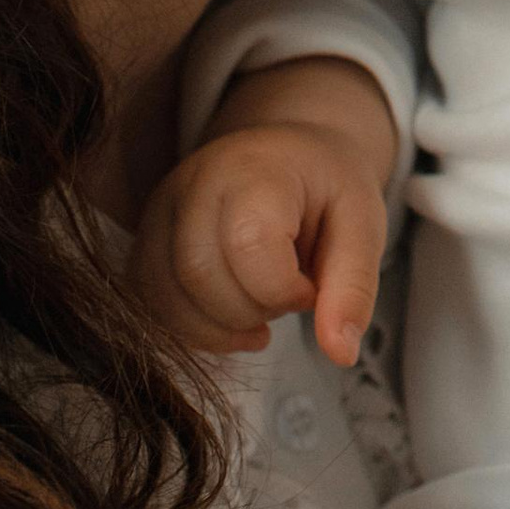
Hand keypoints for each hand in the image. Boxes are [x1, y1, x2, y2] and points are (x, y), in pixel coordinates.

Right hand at [129, 58, 396, 365]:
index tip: (309, 288)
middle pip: (198, 274)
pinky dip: (189, 327)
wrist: (292, 154)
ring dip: (217, 327)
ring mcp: (161, 209)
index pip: (247, 244)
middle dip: (249, 311)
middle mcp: (194, 183)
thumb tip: (341, 354)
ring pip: (163, 295)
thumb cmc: (328, 188)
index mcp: (254, 169)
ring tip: (259, 307)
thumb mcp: (363, 225)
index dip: (282, 289)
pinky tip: (229, 316)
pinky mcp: (146, 237)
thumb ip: (352, 287)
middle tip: (285, 298)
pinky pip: (148, 301)